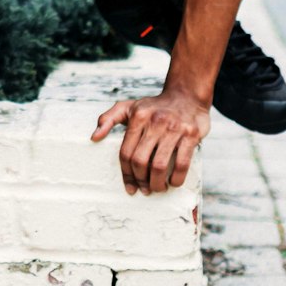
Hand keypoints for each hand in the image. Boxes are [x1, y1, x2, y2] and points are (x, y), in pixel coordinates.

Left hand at [91, 87, 209, 194]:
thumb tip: (94, 137)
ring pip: (159, 165)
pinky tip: (173, 182)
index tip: (130, 187)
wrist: (186, 95)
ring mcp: (174, 128)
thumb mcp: (128, 107)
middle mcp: (155, 121)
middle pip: (140, 161)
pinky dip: (176, 178)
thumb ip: (108, 119)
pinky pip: (182, 163)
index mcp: (138, 116)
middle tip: (144, 189)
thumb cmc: (154, 106)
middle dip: (141, 181)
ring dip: (157, 184)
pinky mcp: (191, 135)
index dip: (126, 174)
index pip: (126, 152)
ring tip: (157, 188)